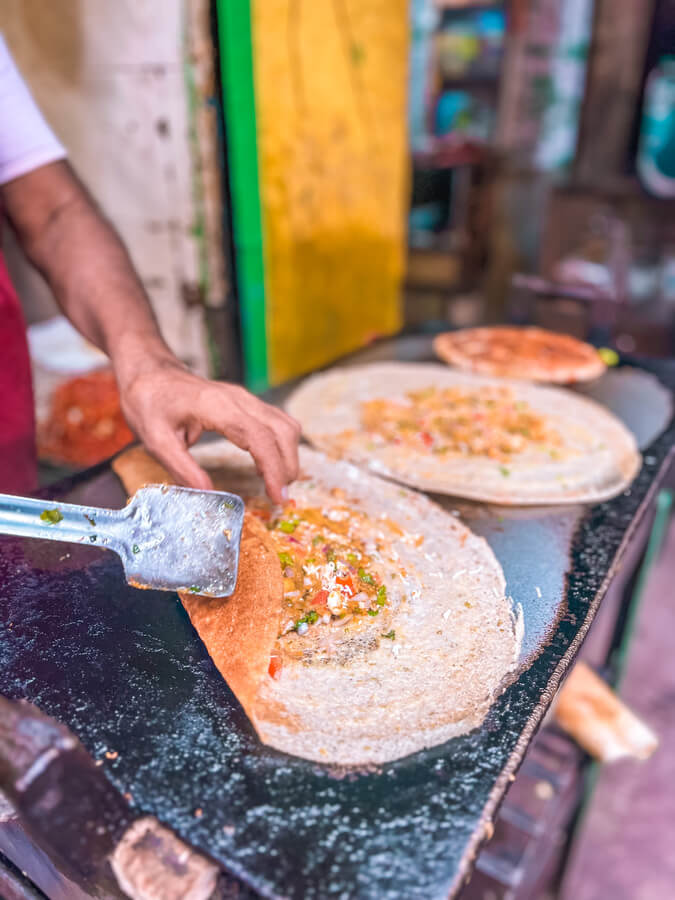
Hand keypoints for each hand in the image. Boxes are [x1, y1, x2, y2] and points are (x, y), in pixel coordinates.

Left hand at [117, 359, 300, 502]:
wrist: (150, 374)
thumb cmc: (150, 404)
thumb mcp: (156, 441)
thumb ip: (182, 468)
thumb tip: (208, 494)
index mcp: (217, 407)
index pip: (260, 438)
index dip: (274, 468)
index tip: (277, 496)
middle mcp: (239, 399)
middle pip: (282, 431)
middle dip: (287, 466)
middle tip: (279, 497)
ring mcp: (246, 398)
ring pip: (285, 424)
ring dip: (289, 455)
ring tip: (277, 484)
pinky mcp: (247, 402)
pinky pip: (277, 421)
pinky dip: (282, 444)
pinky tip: (269, 464)